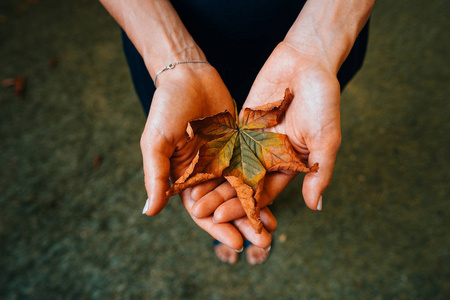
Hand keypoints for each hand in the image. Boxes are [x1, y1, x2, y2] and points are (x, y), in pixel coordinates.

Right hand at [140, 64, 271, 249]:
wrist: (189, 75)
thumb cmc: (166, 107)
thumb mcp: (157, 141)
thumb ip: (156, 176)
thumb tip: (149, 212)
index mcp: (183, 179)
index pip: (202, 212)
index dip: (218, 229)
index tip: (237, 244)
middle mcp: (204, 174)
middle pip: (225, 207)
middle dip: (243, 225)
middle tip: (264, 243)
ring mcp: (223, 161)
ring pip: (241, 192)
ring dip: (256, 210)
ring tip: (273, 227)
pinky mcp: (239, 147)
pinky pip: (252, 170)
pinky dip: (262, 185)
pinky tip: (276, 198)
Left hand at [191, 41, 340, 221]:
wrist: (306, 61)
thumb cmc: (323, 101)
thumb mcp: (326, 139)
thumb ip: (319, 172)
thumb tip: (316, 207)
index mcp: (288, 166)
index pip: (263, 194)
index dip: (243, 207)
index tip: (223, 218)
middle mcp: (268, 157)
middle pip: (242, 185)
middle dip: (222, 199)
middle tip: (199, 212)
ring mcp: (252, 141)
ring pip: (229, 167)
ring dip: (212, 182)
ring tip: (192, 197)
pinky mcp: (240, 124)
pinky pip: (223, 143)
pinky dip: (209, 156)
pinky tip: (192, 167)